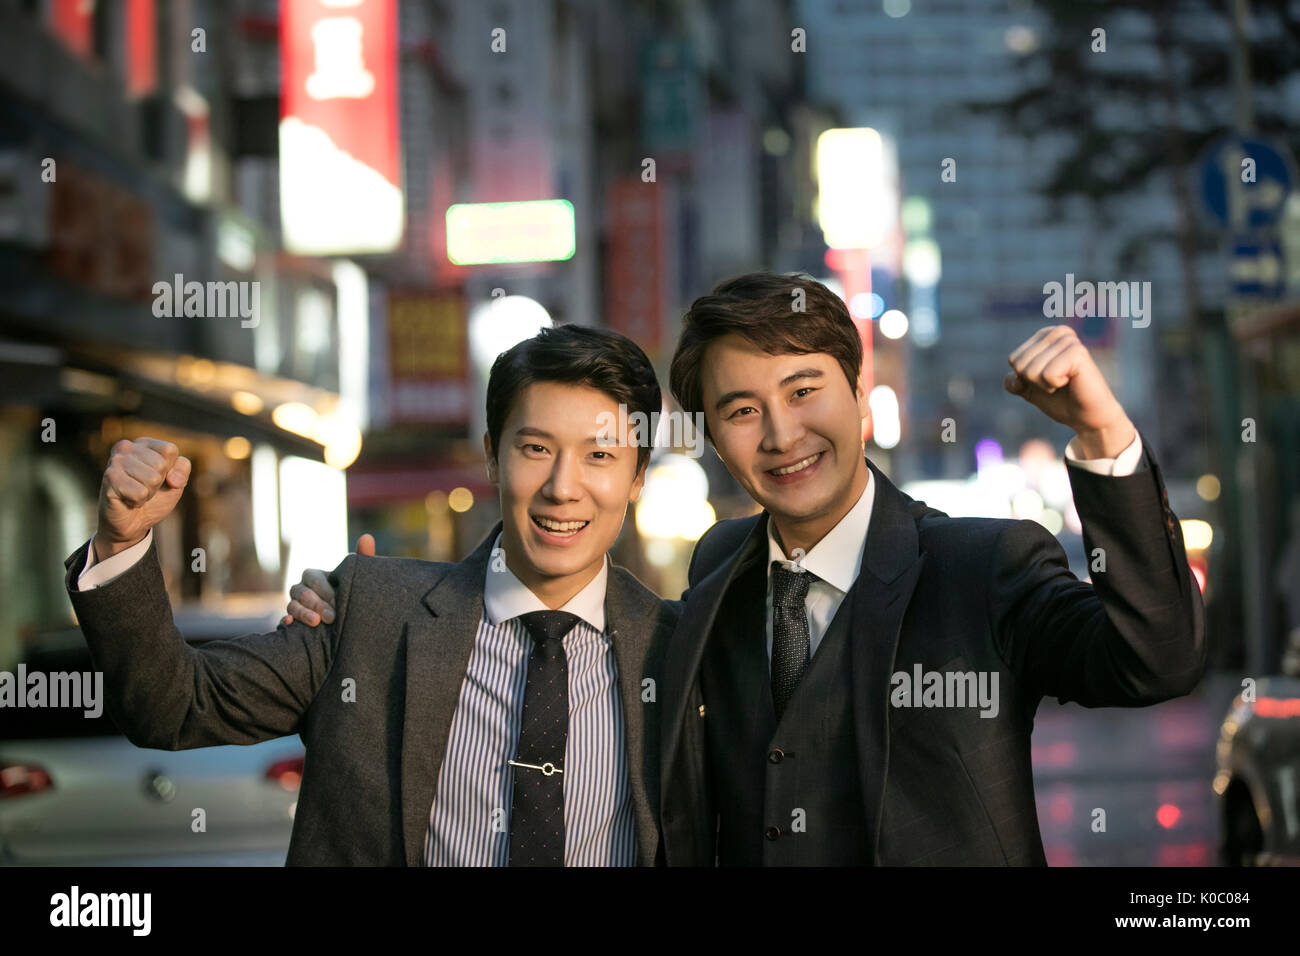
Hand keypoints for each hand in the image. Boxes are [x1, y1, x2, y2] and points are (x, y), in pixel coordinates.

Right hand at [96, 438, 190, 561]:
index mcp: (143, 443)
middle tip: (144, 488)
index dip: (171, 470)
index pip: (169, 450)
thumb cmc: (155, 498)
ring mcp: (115, 461)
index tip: (159, 479)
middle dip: (157, 483)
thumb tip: (172, 478)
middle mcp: (126, 447)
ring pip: (152, 478)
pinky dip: (138, 500)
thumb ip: (182, 469)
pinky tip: (127, 499)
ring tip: (135, 493)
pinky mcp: (109, 478)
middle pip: (161, 464)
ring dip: (148, 493)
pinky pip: (140, 492)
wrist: (133, 523)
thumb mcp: (176, 482)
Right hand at [283, 533, 374, 625]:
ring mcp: (295, 605)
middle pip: (302, 593)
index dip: (324, 590)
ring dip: (302, 614)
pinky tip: (290, 625)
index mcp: (315, 576)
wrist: (351, 618)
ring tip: (316, 623)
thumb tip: (367, 537)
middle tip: (332, 617)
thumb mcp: (359, 576)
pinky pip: (283, 621)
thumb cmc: (353, 592)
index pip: (313, 578)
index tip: (337, 601)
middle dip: (316, 604)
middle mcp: (301, 589)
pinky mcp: (293, 621)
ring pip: (292, 606)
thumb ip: (363, 557)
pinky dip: (285, 622)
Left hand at [1004, 325, 1134, 457]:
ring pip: (1031, 370)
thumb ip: (1013, 381)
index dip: (1025, 379)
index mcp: (1045, 335)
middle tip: (1057, 383)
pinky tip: (1071, 382)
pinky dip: (1054, 384)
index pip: (1013, 360)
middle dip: (1034, 382)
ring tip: (1065, 382)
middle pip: (1019, 364)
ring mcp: (1069, 340)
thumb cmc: (1060, 400)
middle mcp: (1058, 332)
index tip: (1047, 380)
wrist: (1087, 416)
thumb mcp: (1029, 390)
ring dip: (1045, 385)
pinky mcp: (1078, 352)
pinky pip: (1046, 374)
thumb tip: (1014, 378)